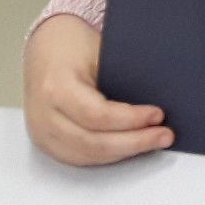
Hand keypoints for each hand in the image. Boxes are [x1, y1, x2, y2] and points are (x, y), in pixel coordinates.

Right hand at [23, 15, 172, 165]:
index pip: (96, 114)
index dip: (130, 119)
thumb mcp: (99, 51)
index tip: (158, 115)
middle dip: (134, 142)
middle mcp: (43, 114)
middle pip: (92, 142)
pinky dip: (108, 156)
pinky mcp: (45, 142)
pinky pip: (78, 157)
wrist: (46, 49)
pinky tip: (130, 148)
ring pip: (86, 155)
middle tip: (164, 135)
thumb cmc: (75, 46)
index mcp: (56, 87)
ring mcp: (41, 132)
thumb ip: (123, 75)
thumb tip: (162, 95)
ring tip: (153, 142)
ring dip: (124, 152)